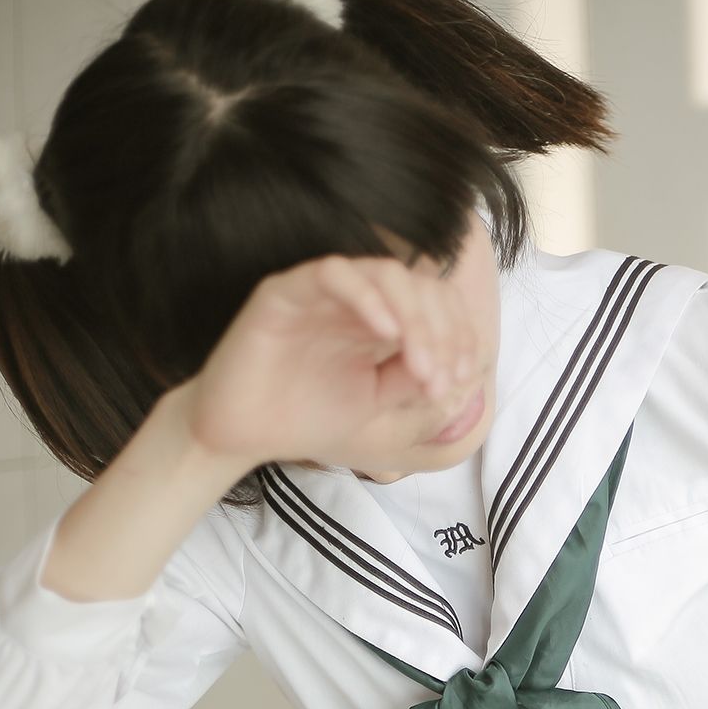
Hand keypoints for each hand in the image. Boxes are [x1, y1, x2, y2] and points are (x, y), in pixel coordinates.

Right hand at [183, 249, 480, 470]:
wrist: (245, 434)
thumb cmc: (310, 420)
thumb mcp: (381, 411)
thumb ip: (418, 386)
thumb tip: (462, 368)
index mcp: (384, 322)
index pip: (437, 304)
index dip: (459, 334)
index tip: (460, 377)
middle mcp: (359, 300)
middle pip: (420, 286)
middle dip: (442, 331)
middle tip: (439, 378)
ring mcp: (324, 292)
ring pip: (386, 273)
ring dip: (414, 316)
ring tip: (419, 363)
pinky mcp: (287, 291)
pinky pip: (334, 273)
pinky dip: (367, 296)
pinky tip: (386, 331)